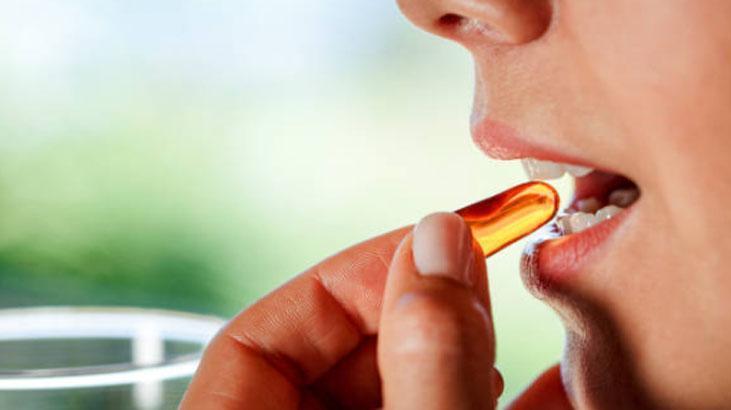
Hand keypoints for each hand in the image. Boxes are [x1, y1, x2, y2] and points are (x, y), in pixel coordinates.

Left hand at [180, 213, 567, 408]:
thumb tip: (438, 246)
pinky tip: (554, 383)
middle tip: (484, 284)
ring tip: (522, 330)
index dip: (345, 281)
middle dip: (418, 316)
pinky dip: (496, 405)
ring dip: (465, 359)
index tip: (431, 247)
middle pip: (335, 363)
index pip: (255, 340)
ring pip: (400, 394)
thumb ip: (421, 368)